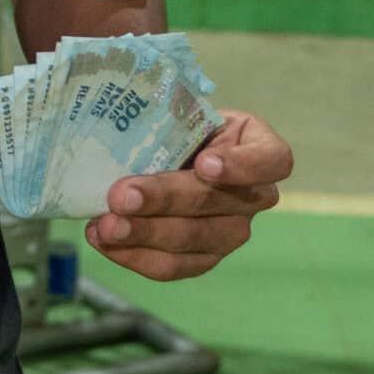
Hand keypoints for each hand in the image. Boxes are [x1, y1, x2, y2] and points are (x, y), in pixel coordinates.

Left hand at [84, 108, 291, 281]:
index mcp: (261, 150)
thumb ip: (171, 112)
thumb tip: (124, 107)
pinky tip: (102, 239)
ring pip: (193, 240)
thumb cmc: (179, 124)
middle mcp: (255, 196)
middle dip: (163, 200)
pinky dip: (134, 255)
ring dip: (144, 234)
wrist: (169, 151)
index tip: (204, 163)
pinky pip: (174, 266)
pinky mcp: (205, 258)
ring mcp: (233, 231)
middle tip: (120, 195)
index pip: (271, 161)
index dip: (241, 166)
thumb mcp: (184, 109)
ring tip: (106, 225)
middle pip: (216, 204)